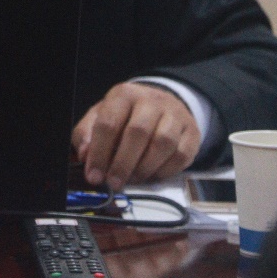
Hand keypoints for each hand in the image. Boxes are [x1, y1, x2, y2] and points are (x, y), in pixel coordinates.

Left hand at [72, 81, 200, 190]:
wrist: (161, 106)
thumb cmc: (125, 116)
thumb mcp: (99, 117)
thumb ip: (87, 135)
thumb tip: (85, 155)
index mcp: (124, 94)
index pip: (109, 123)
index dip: (99, 153)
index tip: (94, 175)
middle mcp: (151, 100)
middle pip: (137, 133)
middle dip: (123, 164)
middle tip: (114, 183)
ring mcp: (175, 115)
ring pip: (163, 143)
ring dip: (144, 168)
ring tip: (132, 179)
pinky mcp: (191, 132)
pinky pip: (181, 155)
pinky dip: (164, 171)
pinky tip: (152, 174)